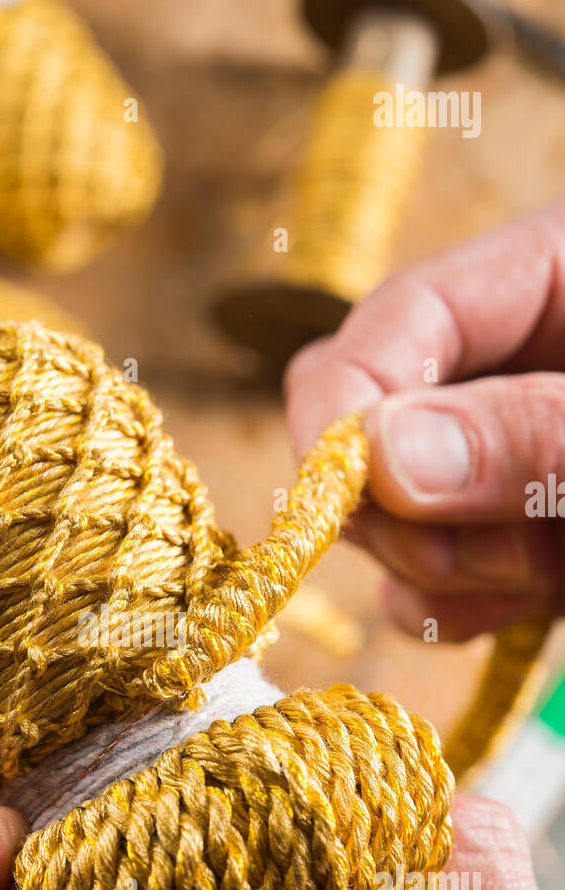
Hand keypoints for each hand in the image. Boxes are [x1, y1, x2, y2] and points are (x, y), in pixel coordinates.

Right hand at [285, 200, 564, 640]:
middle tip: (480, 558)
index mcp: (552, 279)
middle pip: (368, 424)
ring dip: (436, 569)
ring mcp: (502, 460)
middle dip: (398, 509)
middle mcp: (508, 370)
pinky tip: (523, 610)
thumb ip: (531, 433)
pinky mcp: (511, 541)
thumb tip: (374, 456)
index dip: (348, 405)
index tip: (346, 493)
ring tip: (544, 575)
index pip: (396, 322)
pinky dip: (452, 610)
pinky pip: (426, 583)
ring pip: (386, 516)